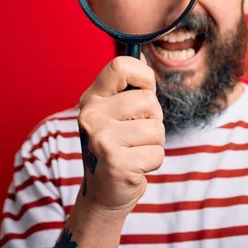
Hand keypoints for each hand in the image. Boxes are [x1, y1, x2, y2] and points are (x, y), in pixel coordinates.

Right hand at [77, 54, 164, 217]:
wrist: (105, 191)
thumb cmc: (118, 146)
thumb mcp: (118, 113)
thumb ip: (130, 87)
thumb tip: (142, 56)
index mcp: (92, 98)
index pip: (121, 65)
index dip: (143, 76)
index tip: (145, 91)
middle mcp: (91, 115)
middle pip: (147, 100)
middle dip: (154, 119)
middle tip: (137, 134)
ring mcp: (101, 139)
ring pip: (156, 128)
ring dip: (154, 142)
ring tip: (135, 150)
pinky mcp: (116, 162)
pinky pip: (157, 152)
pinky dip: (153, 161)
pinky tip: (135, 166)